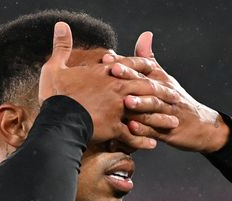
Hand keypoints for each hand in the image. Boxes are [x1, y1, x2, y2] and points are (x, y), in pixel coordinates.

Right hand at [38, 22, 180, 149]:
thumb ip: (62, 45)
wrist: (58, 119)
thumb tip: (61, 25)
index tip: (154, 67)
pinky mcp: (114, 128)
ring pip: (145, 113)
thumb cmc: (55, 93)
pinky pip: (133, 136)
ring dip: (160, 118)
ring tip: (173, 122)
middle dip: (162, 92)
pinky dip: (143, 141)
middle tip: (175, 96)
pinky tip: (153, 145)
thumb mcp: (55, 66)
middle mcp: (117, 90)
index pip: (130, 65)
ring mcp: (118, 110)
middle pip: (146, 88)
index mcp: (106, 74)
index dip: (143, 65)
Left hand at [102, 32, 229, 152]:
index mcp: (161, 81)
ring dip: (140, 103)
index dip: (125, 62)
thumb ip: (149, 59)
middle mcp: (165, 94)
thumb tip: (144, 35)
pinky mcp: (168, 131)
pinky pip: (155, 130)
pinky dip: (144, 129)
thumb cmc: (177, 101)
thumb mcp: (164, 79)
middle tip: (113, 71)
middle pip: (147, 83)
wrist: (202, 126)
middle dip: (130, 77)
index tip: (107, 57)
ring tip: (126, 101)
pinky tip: (132, 128)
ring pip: (154, 107)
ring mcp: (167, 113)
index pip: (143, 67)